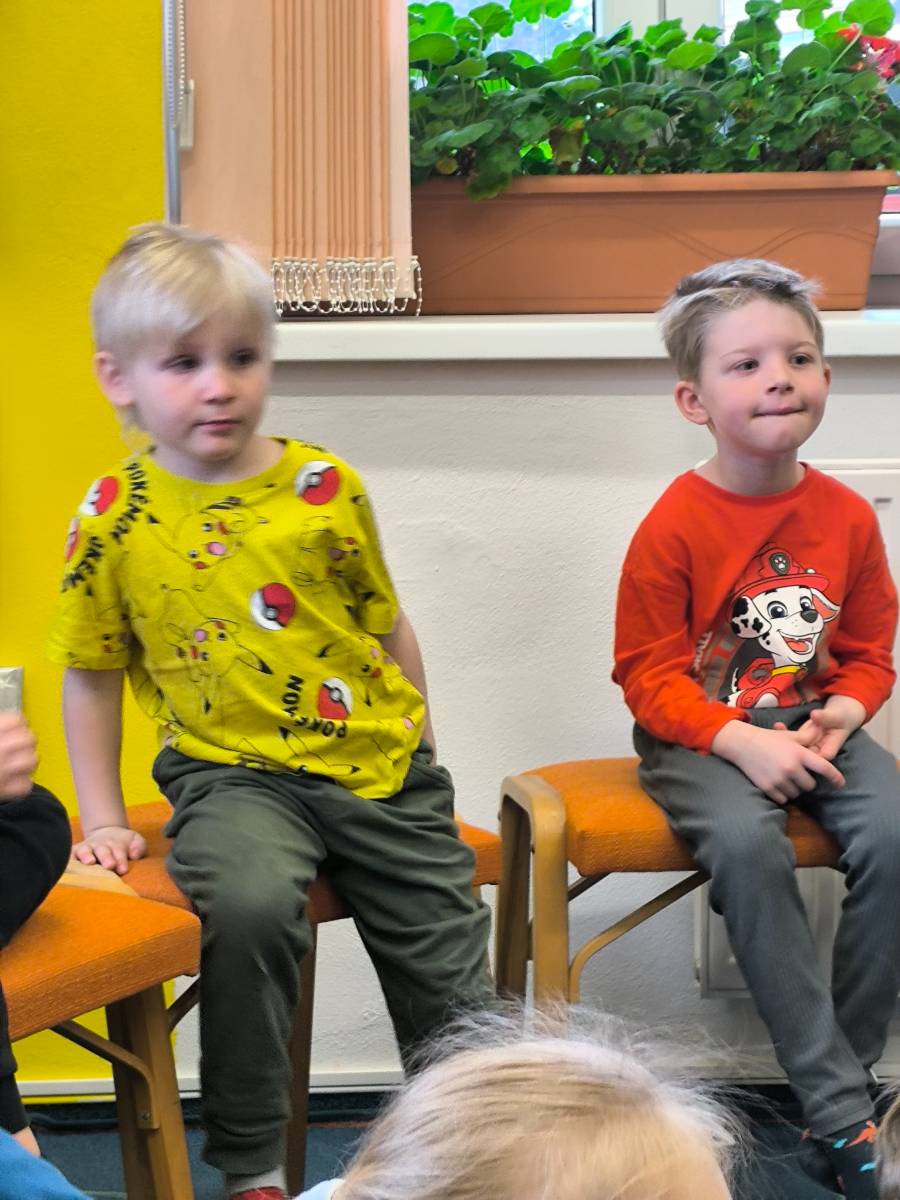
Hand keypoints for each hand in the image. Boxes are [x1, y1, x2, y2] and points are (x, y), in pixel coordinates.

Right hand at [0, 713, 37, 799]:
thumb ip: (0, 729)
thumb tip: (16, 723)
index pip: (18, 720)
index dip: (20, 724)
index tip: (17, 728)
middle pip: (30, 739)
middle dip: (26, 743)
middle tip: (18, 747)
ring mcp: (2, 771)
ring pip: (32, 760)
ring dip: (28, 761)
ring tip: (18, 763)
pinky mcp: (2, 791)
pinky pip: (25, 785)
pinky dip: (22, 783)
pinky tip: (14, 780)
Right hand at [72, 825, 146, 875]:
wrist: (106, 833)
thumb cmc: (123, 843)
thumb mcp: (135, 840)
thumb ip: (138, 846)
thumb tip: (134, 854)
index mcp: (116, 845)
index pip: (119, 852)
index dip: (121, 860)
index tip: (123, 869)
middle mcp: (100, 846)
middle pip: (103, 851)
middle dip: (106, 858)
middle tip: (109, 865)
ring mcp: (86, 849)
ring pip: (85, 851)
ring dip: (86, 856)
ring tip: (89, 862)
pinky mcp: (74, 852)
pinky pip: (70, 855)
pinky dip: (68, 860)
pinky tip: (67, 867)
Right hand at [712, 720, 844, 804]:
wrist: (742, 744)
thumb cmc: (768, 739)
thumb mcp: (789, 736)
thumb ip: (808, 738)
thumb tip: (823, 732)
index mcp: (799, 754)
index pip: (825, 768)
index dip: (835, 777)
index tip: (840, 784)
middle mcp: (791, 768)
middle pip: (810, 785)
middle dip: (806, 781)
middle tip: (797, 773)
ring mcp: (779, 779)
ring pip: (797, 793)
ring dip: (794, 788)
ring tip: (784, 777)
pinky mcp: (768, 788)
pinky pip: (784, 799)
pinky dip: (782, 794)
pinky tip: (776, 783)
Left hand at [778, 696, 865, 760]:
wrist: (839, 716)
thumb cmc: (841, 717)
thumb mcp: (836, 716)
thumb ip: (826, 717)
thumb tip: (814, 715)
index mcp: (830, 749)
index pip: (818, 759)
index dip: (807, 756)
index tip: (796, 746)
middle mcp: (819, 751)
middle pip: (805, 757)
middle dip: (792, 750)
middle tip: (781, 741)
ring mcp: (810, 747)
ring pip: (797, 749)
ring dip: (786, 742)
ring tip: (777, 729)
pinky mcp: (803, 741)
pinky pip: (793, 741)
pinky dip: (784, 734)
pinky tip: (777, 725)